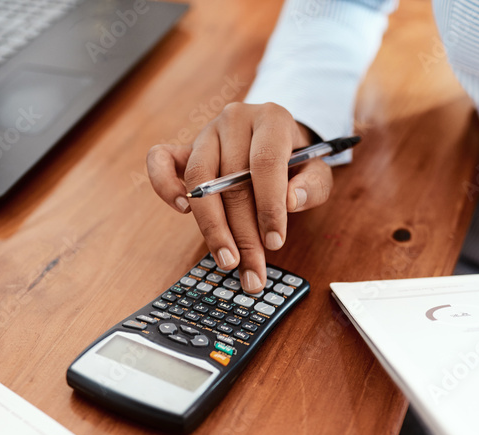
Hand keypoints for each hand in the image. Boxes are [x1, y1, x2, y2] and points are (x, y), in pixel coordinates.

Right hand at [147, 102, 332, 292]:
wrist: (277, 139)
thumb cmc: (297, 159)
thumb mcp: (318, 170)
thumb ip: (312, 186)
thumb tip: (291, 202)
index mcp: (271, 118)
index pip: (265, 162)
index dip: (269, 206)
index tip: (274, 243)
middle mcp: (235, 120)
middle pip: (231, 180)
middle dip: (243, 234)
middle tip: (252, 272)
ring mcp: (206, 133)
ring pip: (199, 179)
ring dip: (212, 226)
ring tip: (227, 260)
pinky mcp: (185, 148)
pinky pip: (161, 161)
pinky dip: (165, 185)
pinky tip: (182, 210)